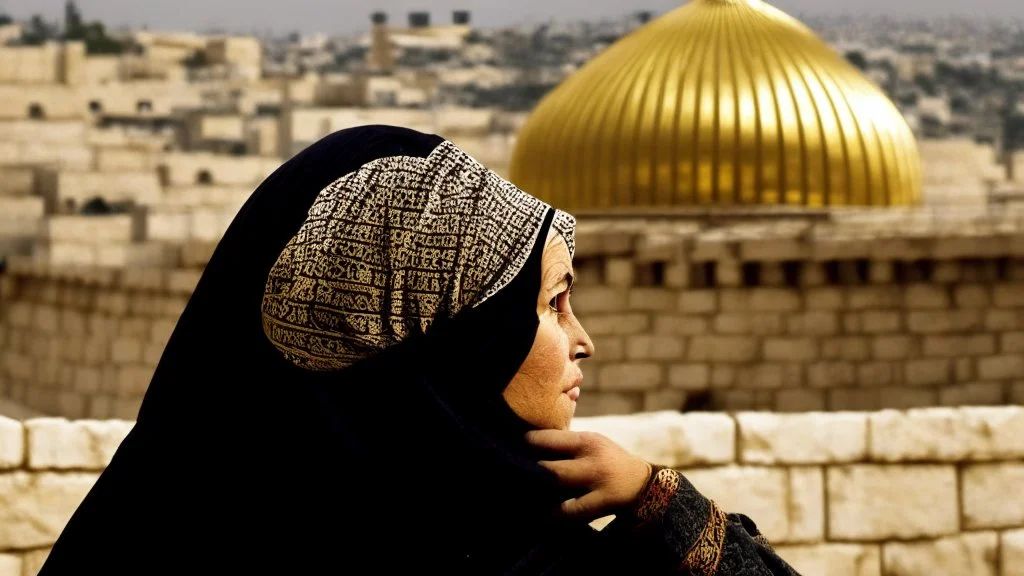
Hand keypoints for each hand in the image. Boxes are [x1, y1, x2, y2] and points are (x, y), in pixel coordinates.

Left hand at [526, 429, 652, 520]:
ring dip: (541, 495)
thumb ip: (568, 444)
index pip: (551, 439)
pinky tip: (547, 518)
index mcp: (587, 440)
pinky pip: (573, 512)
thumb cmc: (610, 462)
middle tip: (520, 478)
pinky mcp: (603, 502)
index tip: (518, 449)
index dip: (531, 444)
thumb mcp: (594, 444)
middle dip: (532, 474)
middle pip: (551, 467)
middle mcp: (592, 458)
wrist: (646, 484)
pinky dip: (557, 515)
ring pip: (560, 487)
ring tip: (530, 498)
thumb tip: (533, 444)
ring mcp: (598, 482)